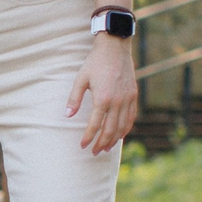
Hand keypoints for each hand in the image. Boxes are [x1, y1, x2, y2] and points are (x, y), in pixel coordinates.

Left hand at [67, 34, 140, 154]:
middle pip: (110, 130)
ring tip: (106, 148)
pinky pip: (131, 117)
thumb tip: (68, 115)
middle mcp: (118, 101)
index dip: (88, 137)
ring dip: (114, 139)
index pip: (95, 125)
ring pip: (123, 126)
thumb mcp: (80, 79)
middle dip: (102, 143)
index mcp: (103, 98)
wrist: (115, 48)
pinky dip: (126, 129)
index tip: (82, 145)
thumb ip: (74, 98)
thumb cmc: (95, 62)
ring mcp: (128, 99)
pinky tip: (120, 135)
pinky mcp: (134, 96)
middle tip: (94, 152)